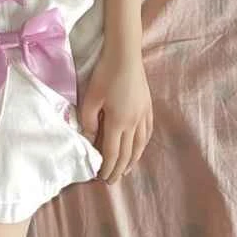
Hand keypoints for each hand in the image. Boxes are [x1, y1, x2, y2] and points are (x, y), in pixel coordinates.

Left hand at [79, 48, 152, 183]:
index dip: (107, 167)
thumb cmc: (105, 73)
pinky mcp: (148, 107)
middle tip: (112, 181)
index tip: (102, 178)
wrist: (125, 55)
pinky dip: (142, 145)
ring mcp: (143, 115)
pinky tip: (139, 147)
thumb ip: (88, 120)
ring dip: (132, 161)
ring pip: (140, 146)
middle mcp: (134, 123)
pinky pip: (147, 133)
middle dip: (119, 169)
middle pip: (127, 153)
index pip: (112, 152)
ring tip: (126, 170)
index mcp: (118, 122)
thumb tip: (88, 140)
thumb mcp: (90, 97)